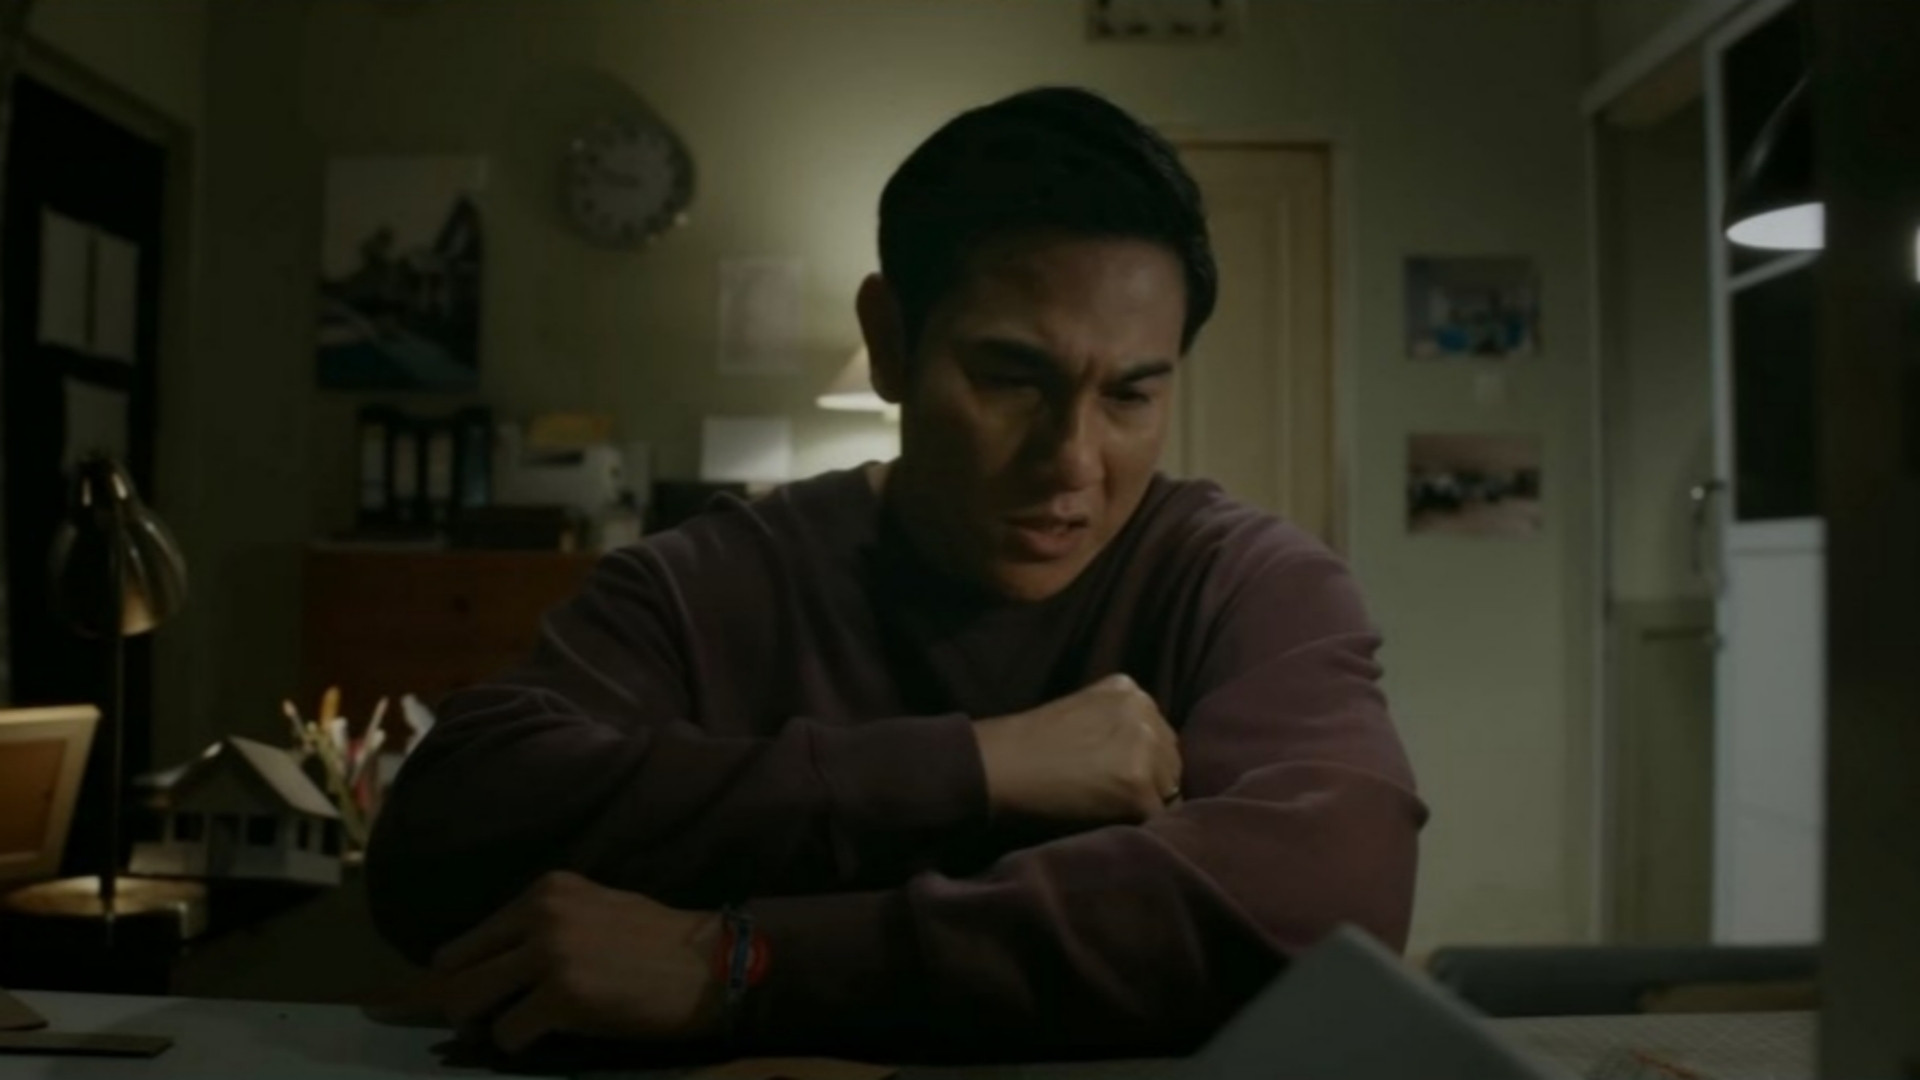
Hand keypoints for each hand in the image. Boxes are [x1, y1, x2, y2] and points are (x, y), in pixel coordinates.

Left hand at [420, 871, 724, 1054]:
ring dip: (484, 1025)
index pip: (470, 938)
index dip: (466, 973)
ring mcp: (550, 955)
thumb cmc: (658, 942)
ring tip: (511, 1030)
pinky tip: (546, 1039)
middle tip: (486, 1022)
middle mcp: (540, 914)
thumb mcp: (595, 908)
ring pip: (466, 1001)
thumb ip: (545, 924)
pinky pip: (507, 1033)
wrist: (711, 966)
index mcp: (546, 889)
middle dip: (463, 1003)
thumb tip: (497, 961)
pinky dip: (519, 1044)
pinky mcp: (561, 997)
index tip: (484, 995)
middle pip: (454, 969)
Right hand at [973, 673, 1181, 824]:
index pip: (1161, 735)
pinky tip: (1107, 821)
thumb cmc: (1029, 745)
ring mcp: (1144, 749)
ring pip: (1169, 790)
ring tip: (1108, 809)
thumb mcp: (1082, 711)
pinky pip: (1157, 818)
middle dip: (1151, 781)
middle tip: (1111, 797)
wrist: (999, 767)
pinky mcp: (1138, 788)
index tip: (1116, 777)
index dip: (1144, 762)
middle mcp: (1143, 712)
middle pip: (1171, 761)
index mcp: (1129, 690)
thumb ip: (1119, 724)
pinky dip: (1137, 826)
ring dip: (1146, 804)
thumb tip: (1152, 760)